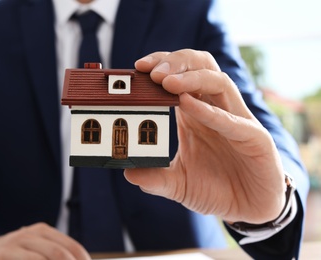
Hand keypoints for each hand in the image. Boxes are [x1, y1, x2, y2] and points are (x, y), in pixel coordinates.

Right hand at [0, 223, 89, 259]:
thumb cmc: (9, 256)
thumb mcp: (30, 250)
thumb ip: (51, 254)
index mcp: (40, 231)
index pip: (70, 246)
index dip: (81, 259)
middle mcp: (28, 235)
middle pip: (58, 253)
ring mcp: (12, 245)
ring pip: (44, 258)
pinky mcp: (0, 256)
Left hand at [124, 49, 285, 223]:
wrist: (250, 210)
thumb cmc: (217, 188)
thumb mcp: (179, 183)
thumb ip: (155, 178)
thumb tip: (128, 173)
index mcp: (196, 113)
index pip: (181, 75)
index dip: (161, 65)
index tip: (138, 68)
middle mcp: (216, 110)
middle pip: (201, 67)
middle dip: (176, 61)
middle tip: (151, 71)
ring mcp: (237, 121)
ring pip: (219, 82)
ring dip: (191, 77)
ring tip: (165, 81)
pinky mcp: (254, 139)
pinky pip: (232, 120)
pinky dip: (208, 111)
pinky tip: (187, 105)